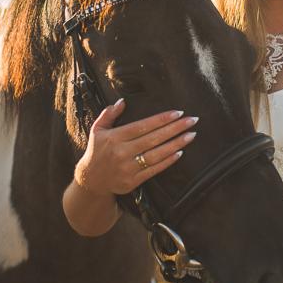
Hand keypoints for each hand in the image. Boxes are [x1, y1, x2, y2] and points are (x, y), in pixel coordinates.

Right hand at [73, 98, 198, 196]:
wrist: (90, 181)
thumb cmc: (96, 151)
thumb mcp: (96, 130)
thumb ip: (108, 114)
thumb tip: (122, 101)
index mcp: (114, 137)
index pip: (142, 126)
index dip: (162, 119)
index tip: (178, 113)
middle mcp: (122, 152)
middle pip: (153, 139)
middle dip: (175, 129)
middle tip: (192, 120)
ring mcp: (128, 168)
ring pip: (157, 154)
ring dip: (176, 144)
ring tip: (191, 135)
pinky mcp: (133, 181)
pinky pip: (154, 170)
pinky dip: (168, 161)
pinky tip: (180, 152)